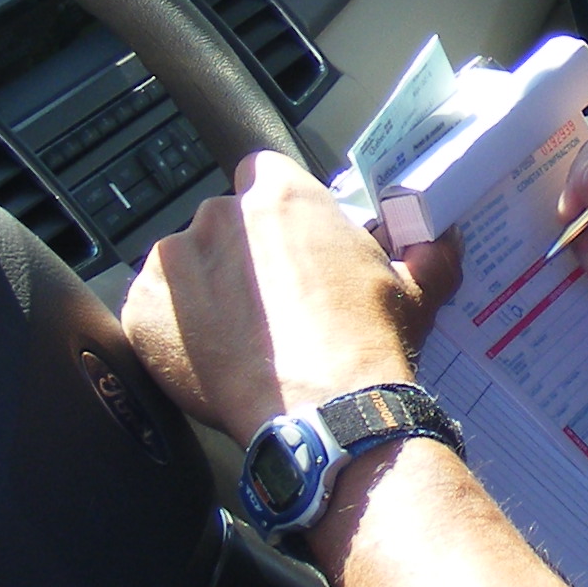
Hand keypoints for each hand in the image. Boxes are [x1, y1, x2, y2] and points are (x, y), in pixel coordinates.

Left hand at [124, 150, 461, 443]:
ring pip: (185, 266)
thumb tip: (443, 240)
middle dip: (241, 257)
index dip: (272, 211)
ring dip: (206, 292)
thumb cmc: (367, 347)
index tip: (285, 244)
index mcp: (281, 196)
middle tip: (272, 305)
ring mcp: (176, 263)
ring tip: (242, 339)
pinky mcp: (144, 310)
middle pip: (222, 223)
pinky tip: (212, 357)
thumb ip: (427, 253)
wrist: (324, 413)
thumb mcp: (415, 292)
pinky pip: (153, 310)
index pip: (261, 173)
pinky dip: (174, 330)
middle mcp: (221, 217)